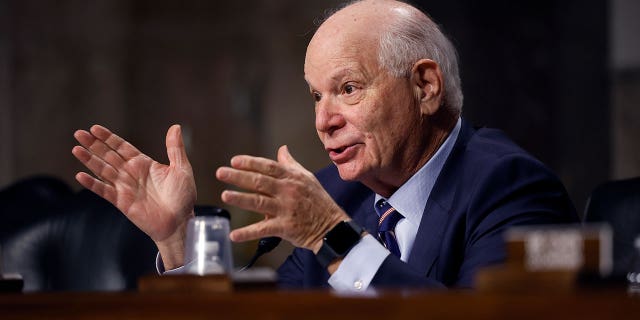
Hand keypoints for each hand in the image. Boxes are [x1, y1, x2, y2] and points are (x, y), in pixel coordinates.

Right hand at [72, 124, 195, 267]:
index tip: (95, 128)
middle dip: (93, 144)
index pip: (122, 147)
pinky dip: (92, 184)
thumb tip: (175, 127)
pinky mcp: (121, 202)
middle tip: (78, 133)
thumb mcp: (182, 169)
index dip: (108, 138)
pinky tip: (80, 175)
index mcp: (144, 164)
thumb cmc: (183, 197)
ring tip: (76, 149)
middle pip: (108, 155)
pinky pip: (104, 190)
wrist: (179, 222)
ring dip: (89, 160)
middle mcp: (131, 173)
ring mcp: (124, 187)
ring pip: (102, 170)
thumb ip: (175, 148)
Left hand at [216, 145, 348, 252]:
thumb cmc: (318, 200)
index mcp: (292, 177)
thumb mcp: (307, 178)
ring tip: (225, 195)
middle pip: (260, 182)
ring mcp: (287, 209)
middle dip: (239, 177)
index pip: (268, 166)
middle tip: (221, 173)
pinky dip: (248, 233)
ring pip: (260, 202)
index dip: (250, 163)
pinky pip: (264, 229)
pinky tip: (234, 235)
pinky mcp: (286, 227)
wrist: (332, 226)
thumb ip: (291, 164)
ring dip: (241, 199)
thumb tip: (282, 148)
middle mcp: (288, 191)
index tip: (234, 161)